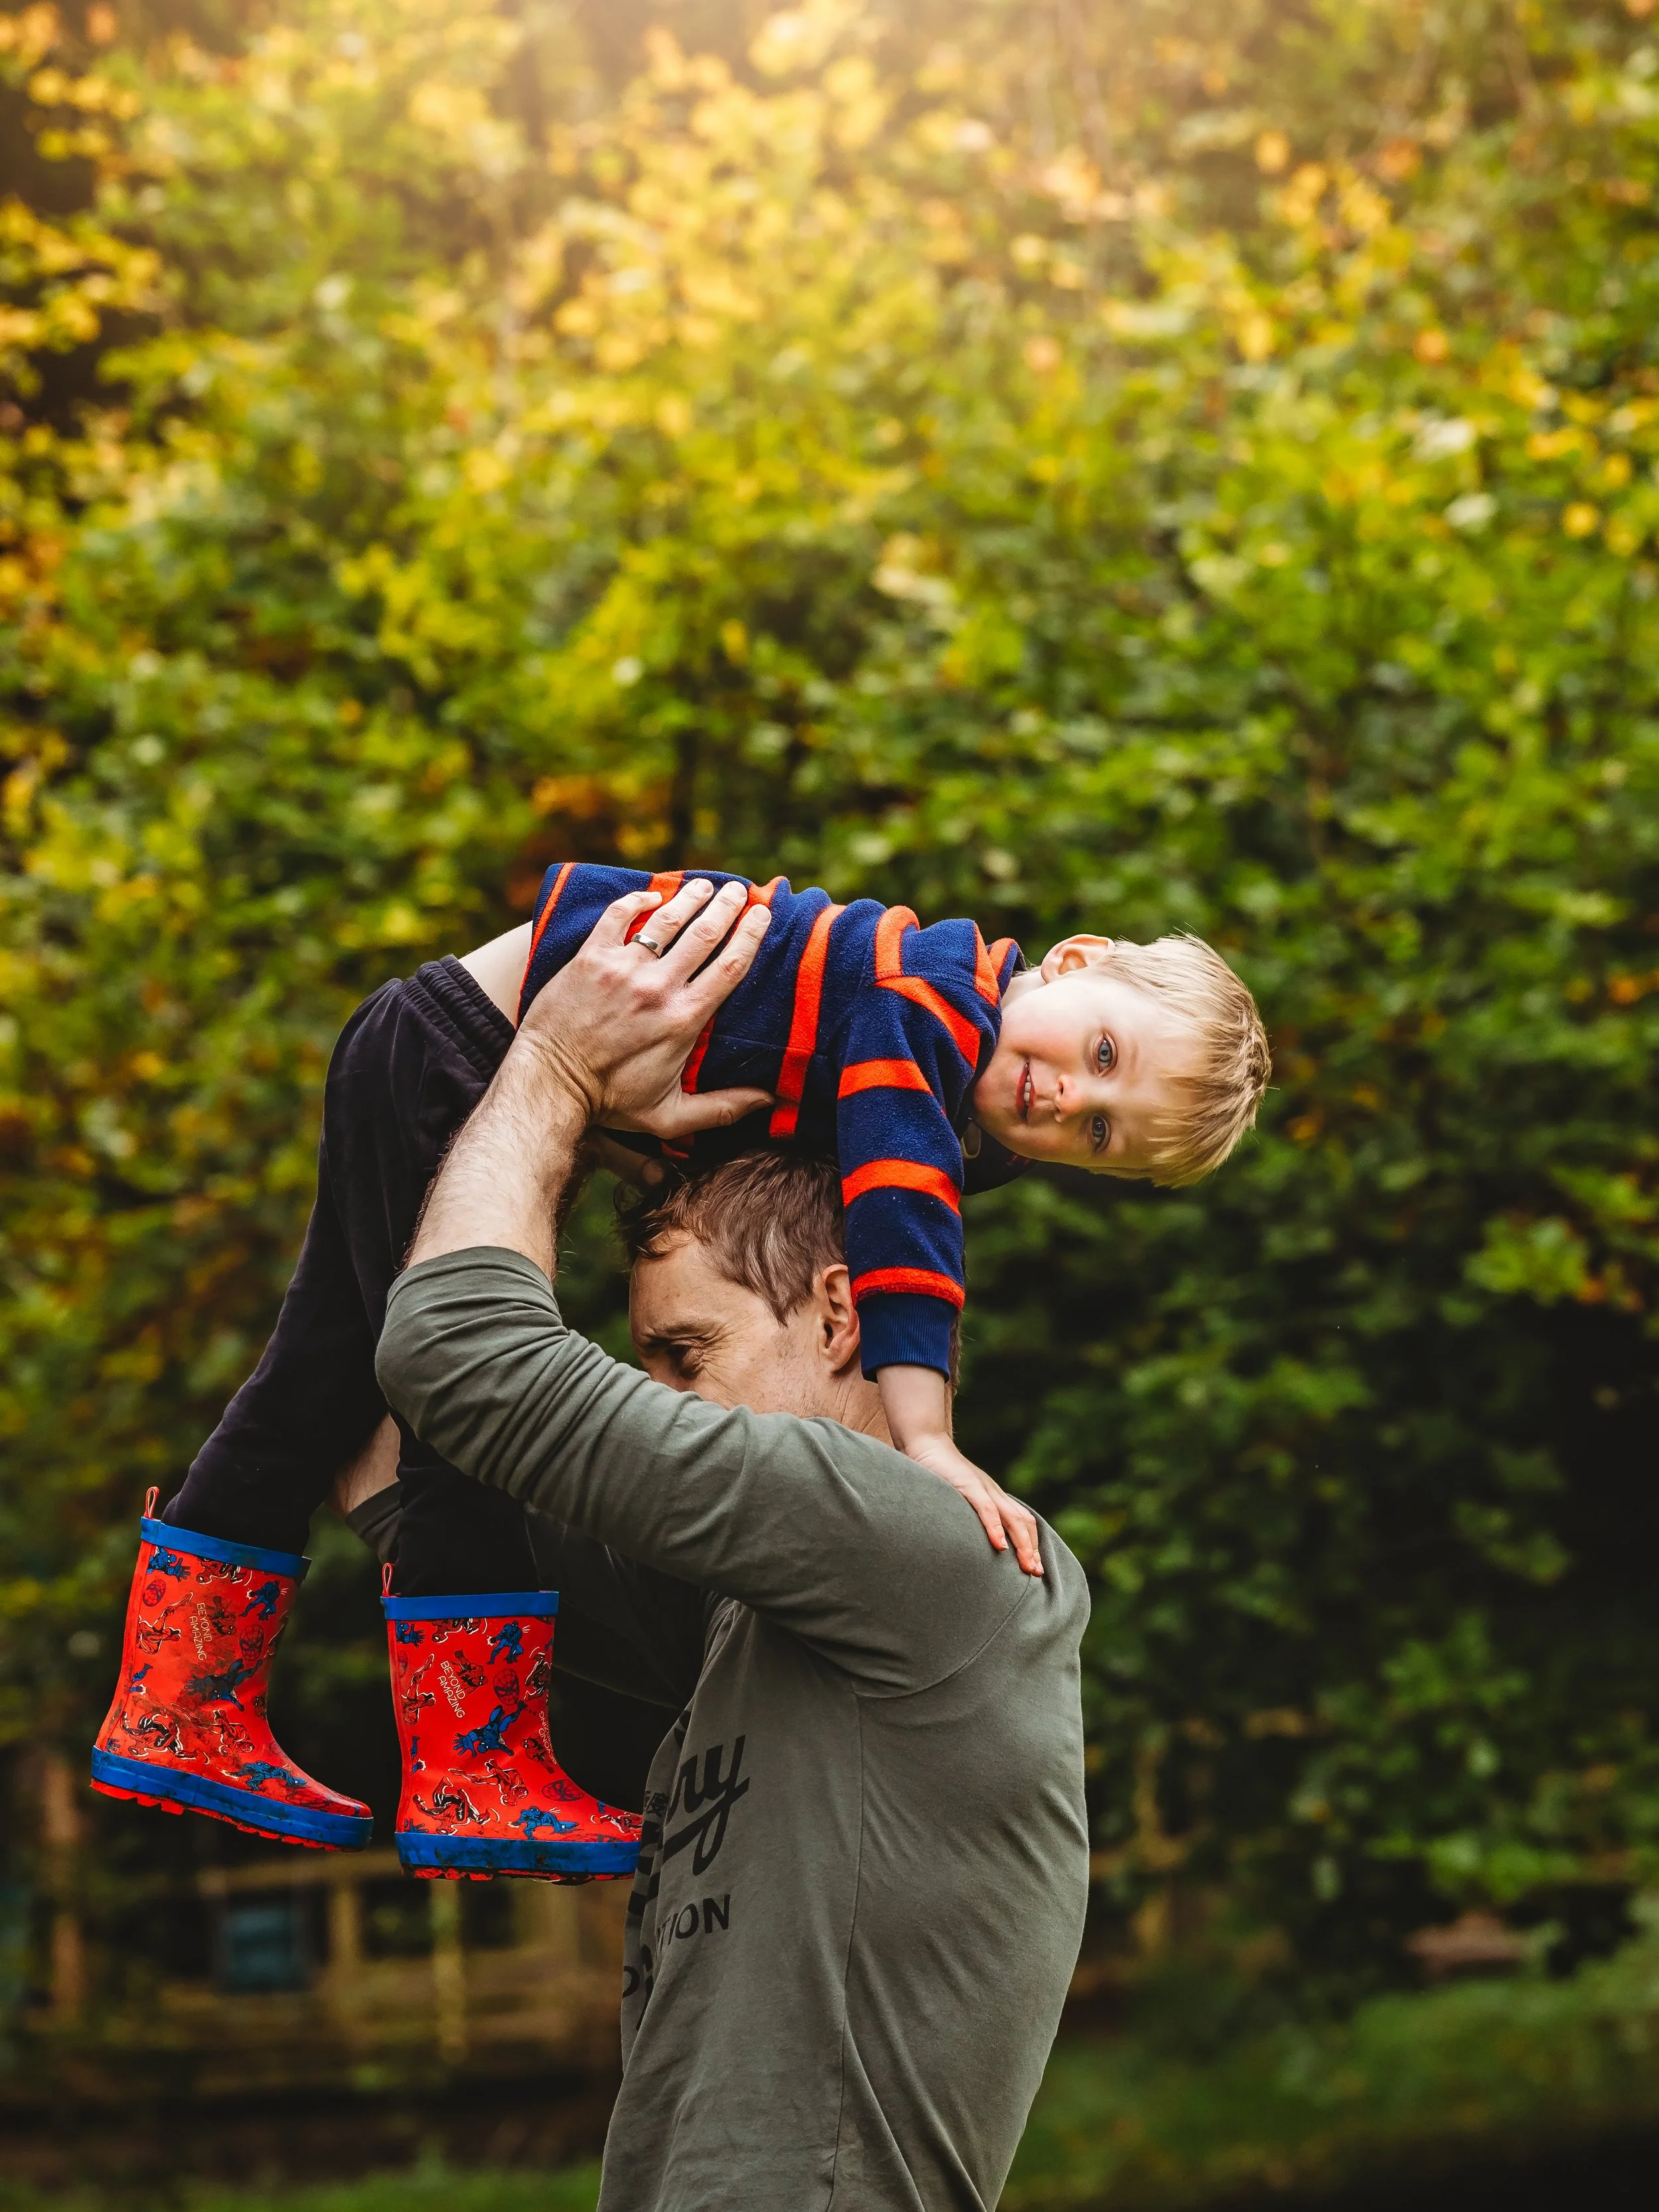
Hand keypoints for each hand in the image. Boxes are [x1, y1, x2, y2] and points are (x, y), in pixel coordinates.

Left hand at [517, 877, 773, 1142]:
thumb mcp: (671, 1115)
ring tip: (706, 885)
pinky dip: (637, 900)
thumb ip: (723, 1107)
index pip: (730, 965)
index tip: (763, 914)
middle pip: (705, 933)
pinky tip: (652, 895)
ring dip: (690, 897)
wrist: (550, 1084)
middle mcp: (658, 987)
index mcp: (685, 1018)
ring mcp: (622, 968)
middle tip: (740, 890)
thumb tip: (770, 1100)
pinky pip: (618, 915)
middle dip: (728, 906)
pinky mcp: (590, 957)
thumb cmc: (610, 1101)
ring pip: (666, 920)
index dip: (751, 935)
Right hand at [903, 1433, 1044, 1577]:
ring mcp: (983, 1488)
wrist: (926, 1442)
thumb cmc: (938, 1473)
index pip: (1022, 1521)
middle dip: (1031, 1549)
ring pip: (1012, 1518)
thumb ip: (967, 1513)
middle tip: (1036, 1573)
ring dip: (1022, 1544)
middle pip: (1023, 1522)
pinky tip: (1000, 1545)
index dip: (1031, 1544)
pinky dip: (995, 1528)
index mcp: (993, 1496)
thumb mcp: (957, 1497)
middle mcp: (994, 1493)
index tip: (1036, 1569)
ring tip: (1027, 1566)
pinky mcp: (967, 1485)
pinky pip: (986, 1508)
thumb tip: (973, 1539)